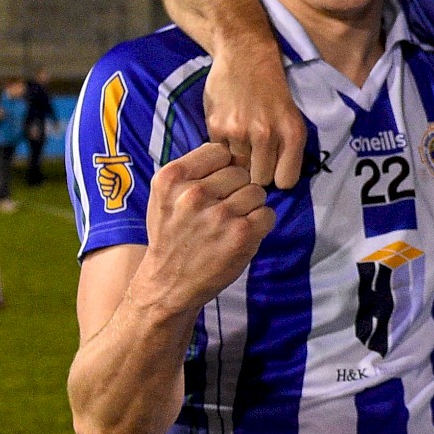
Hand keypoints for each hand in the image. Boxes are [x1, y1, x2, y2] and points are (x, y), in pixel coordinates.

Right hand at [135, 143, 275, 314]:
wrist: (168, 282)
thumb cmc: (171, 236)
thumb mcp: (165, 196)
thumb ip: (193, 172)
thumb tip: (232, 153)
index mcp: (171, 178)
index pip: (218, 151)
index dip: (223, 167)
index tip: (217, 184)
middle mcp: (193, 193)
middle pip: (241, 172)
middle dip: (238, 189)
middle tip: (223, 209)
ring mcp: (219, 214)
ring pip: (257, 192)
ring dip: (251, 207)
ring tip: (231, 223)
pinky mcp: (241, 234)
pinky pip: (268, 214)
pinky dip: (260, 224)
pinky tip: (241, 235)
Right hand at [203, 38, 303, 189]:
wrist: (245, 56)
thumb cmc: (273, 89)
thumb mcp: (293, 117)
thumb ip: (288, 148)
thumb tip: (278, 182)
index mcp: (292, 134)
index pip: (286, 181)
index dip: (278, 178)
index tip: (273, 170)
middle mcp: (267, 135)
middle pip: (260, 180)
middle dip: (257, 173)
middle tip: (253, 160)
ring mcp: (240, 131)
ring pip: (238, 169)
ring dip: (238, 161)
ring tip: (240, 145)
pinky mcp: (216, 126)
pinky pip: (219, 154)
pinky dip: (222, 149)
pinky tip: (228, 134)